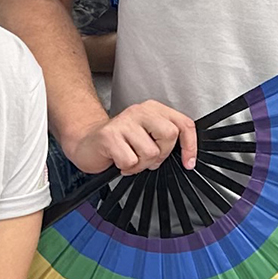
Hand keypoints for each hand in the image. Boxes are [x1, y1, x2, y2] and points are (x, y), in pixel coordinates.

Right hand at [65, 101, 195, 176]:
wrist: (87, 143)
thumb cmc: (120, 143)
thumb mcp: (148, 138)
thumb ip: (165, 141)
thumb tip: (186, 157)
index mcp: (154, 110)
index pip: (184, 124)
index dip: (190, 146)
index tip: (188, 162)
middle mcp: (140, 111)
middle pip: (169, 135)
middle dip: (161, 154)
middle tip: (148, 158)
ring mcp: (124, 122)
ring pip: (151, 151)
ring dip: (141, 164)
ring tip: (130, 159)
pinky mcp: (110, 135)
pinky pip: (131, 160)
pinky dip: (127, 168)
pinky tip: (119, 161)